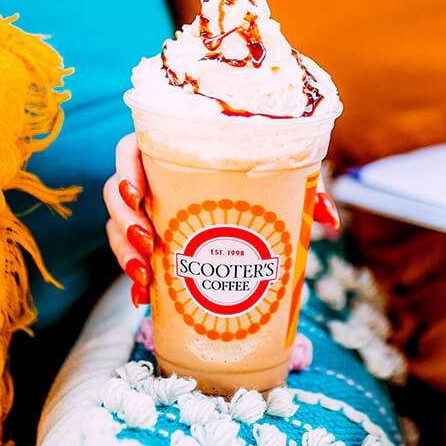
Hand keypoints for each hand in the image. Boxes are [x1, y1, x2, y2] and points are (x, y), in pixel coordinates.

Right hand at [103, 134, 341, 306]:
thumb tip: (329, 219)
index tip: (136, 191)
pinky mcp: (146, 241)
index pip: (132, 149)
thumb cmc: (260, 183)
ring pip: (116, 226)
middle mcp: (152, 179)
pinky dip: (132, 278)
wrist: (250, 212)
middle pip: (116, 191)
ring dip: (123, 251)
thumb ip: (304, 191)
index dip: (125, 168)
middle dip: (123, 218)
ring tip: (143, 275)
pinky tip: (142, 297)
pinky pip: (128, 256)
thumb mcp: (282, 183)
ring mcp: (145, 211)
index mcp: (172, 153)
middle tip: (146, 238)